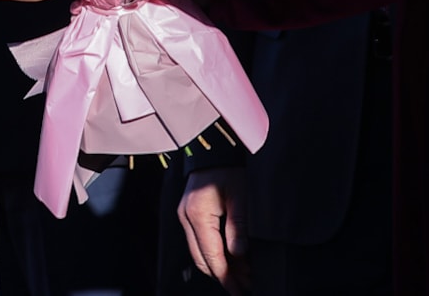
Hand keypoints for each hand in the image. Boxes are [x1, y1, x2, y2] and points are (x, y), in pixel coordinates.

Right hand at [178, 168, 249, 293]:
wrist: (214, 147)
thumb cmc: (228, 168)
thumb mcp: (240, 196)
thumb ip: (238, 227)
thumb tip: (239, 255)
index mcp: (197, 215)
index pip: (211, 256)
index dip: (227, 276)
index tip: (240, 289)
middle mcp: (186, 217)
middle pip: (201, 258)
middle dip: (223, 275)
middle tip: (243, 286)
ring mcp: (185, 214)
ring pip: (199, 251)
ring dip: (218, 264)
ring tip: (241, 274)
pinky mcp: (189, 212)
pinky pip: (199, 240)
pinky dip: (214, 251)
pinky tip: (230, 255)